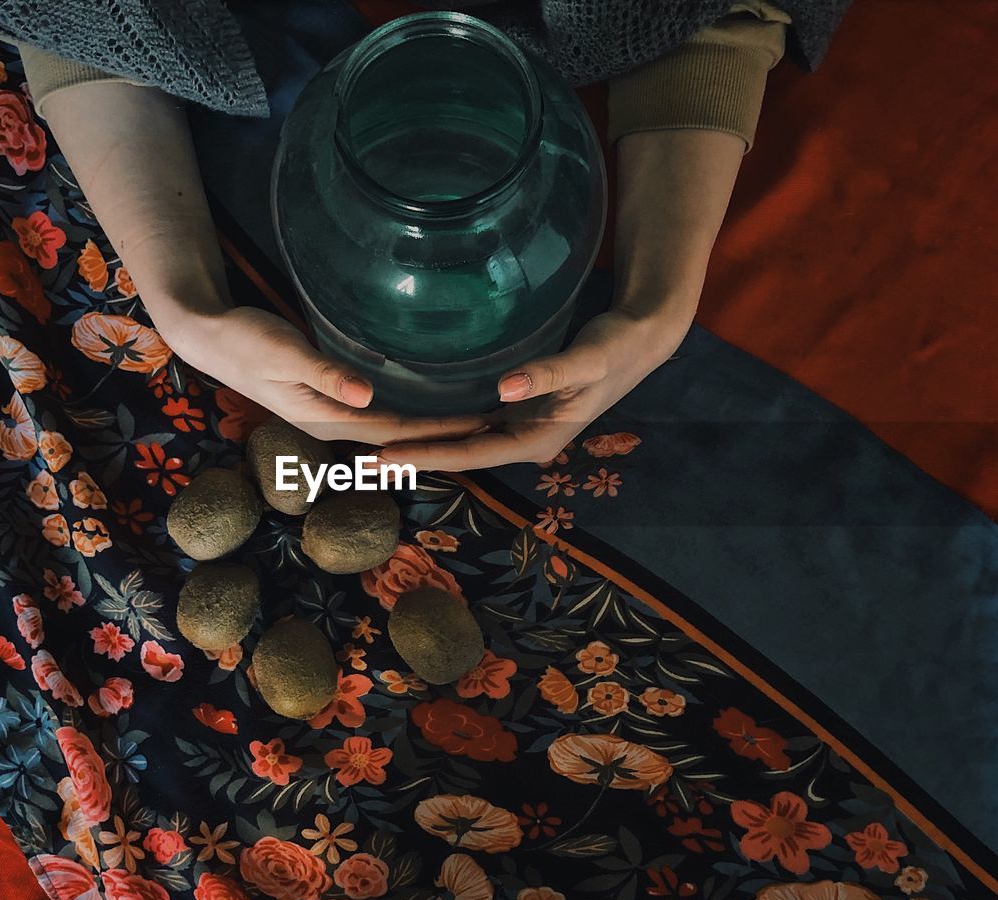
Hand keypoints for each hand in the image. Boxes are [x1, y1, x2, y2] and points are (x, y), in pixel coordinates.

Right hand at [157, 304, 487, 444]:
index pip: (394, 431)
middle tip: (489, 429)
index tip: (478, 425)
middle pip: (396, 439)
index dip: (437, 431)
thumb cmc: (245, 339)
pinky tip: (423, 411)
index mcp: (324, 418)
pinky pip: (374, 417)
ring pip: (387, 431)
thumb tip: (368, 399)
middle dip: (441, 437)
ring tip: (467, 427)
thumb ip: (326, 374)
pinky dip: (404, 417)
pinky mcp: (324, 399)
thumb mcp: (284, 352)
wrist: (210, 336)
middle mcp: (329, 424)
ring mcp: (326, 414)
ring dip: (426, 432)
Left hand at [376, 306, 691, 470]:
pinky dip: (442, 426)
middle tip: (360, 459)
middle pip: (459, 454)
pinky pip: (472, 424)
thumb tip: (503, 389)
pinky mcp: (519, 410)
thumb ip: (545, 375)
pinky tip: (413, 421)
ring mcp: (521, 427)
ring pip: (463, 442)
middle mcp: (524, 441)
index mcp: (536, 441)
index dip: (427, 454)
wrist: (637, 342)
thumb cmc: (614, 350)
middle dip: (413, 457)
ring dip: (422, 444)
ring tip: (375, 446)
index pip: (471, 454)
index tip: (386, 454)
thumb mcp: (584, 361)